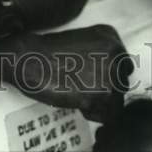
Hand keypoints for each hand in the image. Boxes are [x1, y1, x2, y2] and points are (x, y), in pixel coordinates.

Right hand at [0, 25, 132, 124]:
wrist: (29, 59)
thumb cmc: (47, 53)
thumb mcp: (81, 42)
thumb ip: (100, 55)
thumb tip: (108, 74)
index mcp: (110, 36)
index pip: (123, 65)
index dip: (107, 76)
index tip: (91, 79)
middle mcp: (116, 51)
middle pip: (122, 82)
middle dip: (106, 89)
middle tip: (84, 89)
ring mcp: (111, 71)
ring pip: (117, 100)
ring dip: (100, 103)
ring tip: (79, 96)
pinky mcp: (103, 92)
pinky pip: (108, 115)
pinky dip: (94, 114)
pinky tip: (79, 104)